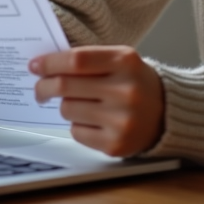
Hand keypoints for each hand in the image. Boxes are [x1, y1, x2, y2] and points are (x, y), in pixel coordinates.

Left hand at [30, 45, 164, 157]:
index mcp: (125, 62)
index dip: (50, 63)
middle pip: (65, 86)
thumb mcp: (120, 60)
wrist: (167, 113)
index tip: (35, 65)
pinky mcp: (115, 144)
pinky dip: (77, 125)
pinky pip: (76, 132)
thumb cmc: (136, 82)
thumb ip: (87, 58)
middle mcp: (125, 91)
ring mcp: (121, 120)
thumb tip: (45, 65)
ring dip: (65, 105)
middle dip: (44, 86)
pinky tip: (92, 120)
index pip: (76, 60)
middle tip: (40, 87)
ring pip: (67, 110)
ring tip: (81, 103)